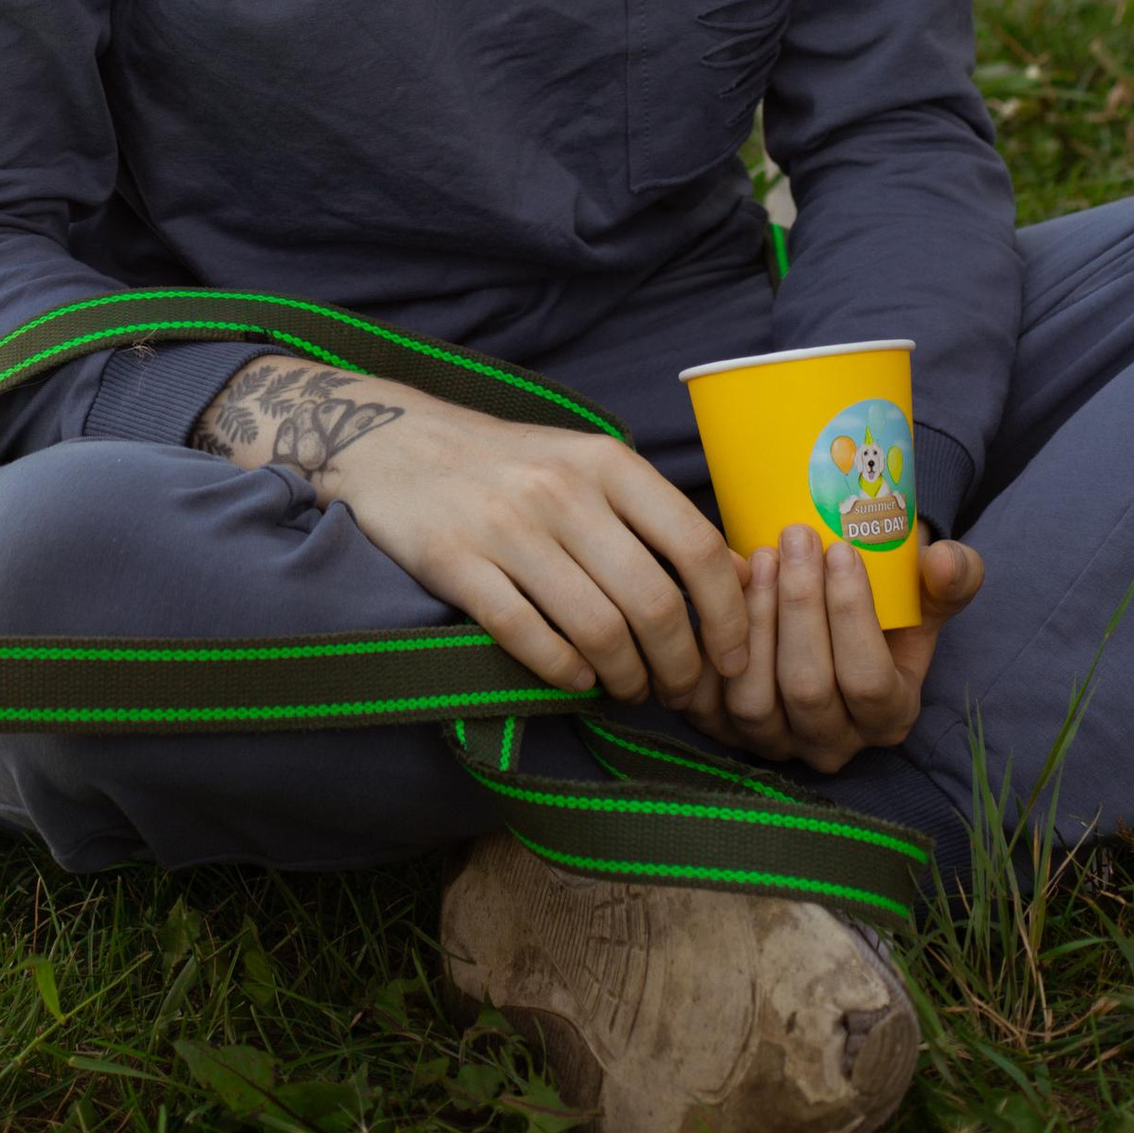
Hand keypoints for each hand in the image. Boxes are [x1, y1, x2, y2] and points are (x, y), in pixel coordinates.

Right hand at [194, 361, 749, 708]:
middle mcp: (563, 490)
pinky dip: (563, 672)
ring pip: (598, 630)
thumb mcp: (585, 463)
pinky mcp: (455, 563)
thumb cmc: (507, 464)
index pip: (698, 547)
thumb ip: (653, 516)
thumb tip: (742, 582)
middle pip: (654, 603)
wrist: (391, 440)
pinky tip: (572, 677)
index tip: (733, 661)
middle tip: (676, 691)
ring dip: (623, 678)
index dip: (729, 617)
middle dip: (678, 667)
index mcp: (606, 461)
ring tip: (625, 688)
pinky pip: (529, 638)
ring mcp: (506, 526)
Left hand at [698, 525, 983, 773]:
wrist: (825, 623)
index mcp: (888, 717)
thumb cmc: (880, 608)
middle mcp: (831, 742)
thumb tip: (946, 560)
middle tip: (796, 537)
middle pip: (809, 689)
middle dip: (800, 606)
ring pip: (756, 699)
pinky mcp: (724, 728)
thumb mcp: (924, 595)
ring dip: (757, 620)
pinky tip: (723, 583)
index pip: (869, 683)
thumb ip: (949, 580)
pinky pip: (708, 697)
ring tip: (763, 556)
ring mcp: (775, 742)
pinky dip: (710, 641)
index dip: (852, 616)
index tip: (841, 549)